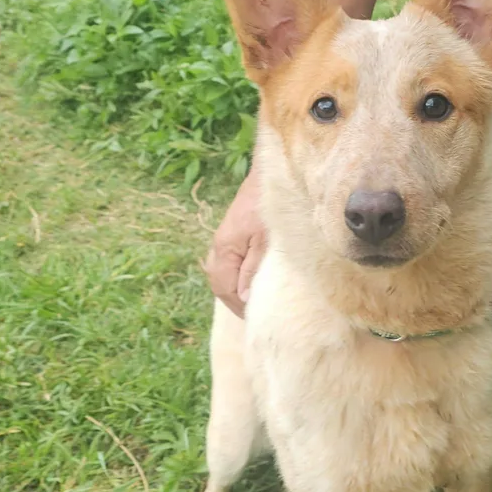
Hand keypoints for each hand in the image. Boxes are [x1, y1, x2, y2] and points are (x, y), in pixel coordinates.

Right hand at [204, 168, 266, 316]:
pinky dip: (238, 275)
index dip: (238, 307)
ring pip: (223, 272)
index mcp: (225, 247)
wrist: (273, 173)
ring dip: (236, 288)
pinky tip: (252, 281)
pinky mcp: (235, 233)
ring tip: (254, 302)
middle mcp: (220, 244)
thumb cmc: (272, 205)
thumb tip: (245, 298)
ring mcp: (226, 238)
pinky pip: (230, 262)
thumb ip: (255, 269)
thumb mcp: (268, 241)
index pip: (224, 288)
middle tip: (255, 315)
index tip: (255, 318)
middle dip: (235, 301)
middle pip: (219, 282)